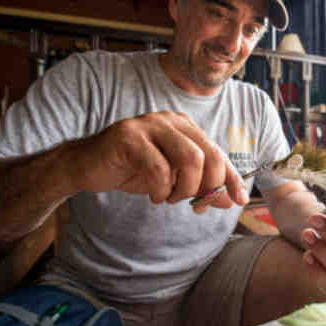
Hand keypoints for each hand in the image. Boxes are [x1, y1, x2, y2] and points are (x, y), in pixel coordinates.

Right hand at [68, 111, 247, 209]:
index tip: (239, 200)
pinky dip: (162, 189)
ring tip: (171, 198)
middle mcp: (171, 120)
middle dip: (208, 186)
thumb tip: (231, 200)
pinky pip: (159, 168)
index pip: (218, 152)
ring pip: (190, 158)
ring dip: (185, 188)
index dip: (231, 178)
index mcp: (185, 127)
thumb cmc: (133, 170)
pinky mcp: (129, 137)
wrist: (87, 166)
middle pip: (209, 154)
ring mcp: (150, 125)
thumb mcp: (173, 180)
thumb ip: (201, 186)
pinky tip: (155, 196)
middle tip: (194, 204)